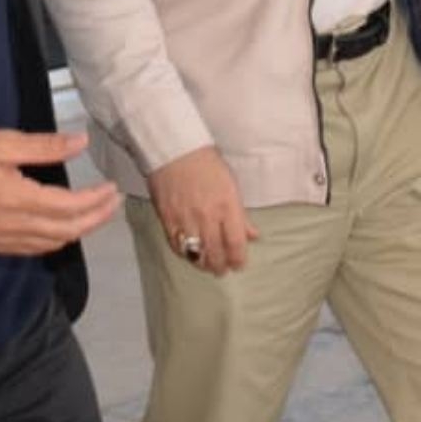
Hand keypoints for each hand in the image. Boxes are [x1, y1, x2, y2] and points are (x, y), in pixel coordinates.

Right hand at [0, 130, 119, 255]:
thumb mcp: (3, 143)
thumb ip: (45, 146)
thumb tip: (80, 142)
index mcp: (18, 199)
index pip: (69, 206)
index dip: (96, 200)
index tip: (111, 188)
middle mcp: (14, 225)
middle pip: (68, 230)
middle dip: (97, 217)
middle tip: (114, 202)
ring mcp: (4, 239)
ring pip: (54, 243)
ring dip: (80, 230)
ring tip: (97, 213)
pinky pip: (35, 249)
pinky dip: (57, 240)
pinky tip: (64, 229)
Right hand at [147, 146, 257, 276]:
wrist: (175, 152)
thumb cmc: (207, 164)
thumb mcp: (231, 185)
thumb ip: (241, 215)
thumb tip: (252, 235)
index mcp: (227, 207)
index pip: (235, 243)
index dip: (238, 259)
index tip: (239, 265)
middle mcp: (208, 217)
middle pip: (216, 253)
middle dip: (221, 266)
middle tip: (223, 270)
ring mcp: (186, 220)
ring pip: (196, 254)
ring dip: (203, 264)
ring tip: (208, 265)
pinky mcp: (168, 221)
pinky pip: (177, 246)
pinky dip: (185, 254)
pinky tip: (190, 254)